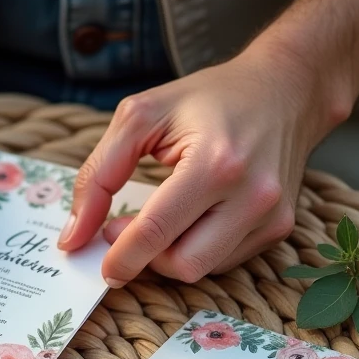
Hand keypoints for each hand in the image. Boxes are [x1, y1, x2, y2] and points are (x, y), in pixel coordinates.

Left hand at [59, 43, 347, 284]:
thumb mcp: (140, 117)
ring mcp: (272, 216)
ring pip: (203, 270)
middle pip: (182, 264)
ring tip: (155, 220)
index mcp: (216, 162)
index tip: (95, 259)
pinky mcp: (280, 228)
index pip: (155, 232)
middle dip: (143, 258)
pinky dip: (195, 249)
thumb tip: (73, 237)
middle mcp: (253, 195)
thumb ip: (99, 176)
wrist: (286, 89)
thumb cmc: (209, 98)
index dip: (119, 256)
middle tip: (121, 230)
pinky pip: (224, 261)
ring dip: (167, 256)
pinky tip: (188, 219)